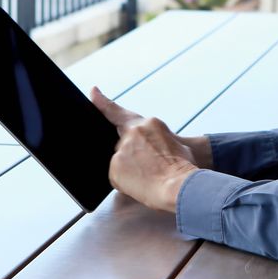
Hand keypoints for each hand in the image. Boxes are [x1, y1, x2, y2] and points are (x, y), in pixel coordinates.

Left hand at [90, 87, 198, 211]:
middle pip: (124, 143)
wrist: (180, 186)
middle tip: (149, 168)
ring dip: (132, 169)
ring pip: (122, 160)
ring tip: (151, 178)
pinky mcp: (115, 167)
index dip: (102, 102)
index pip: (119, 111)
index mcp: (149, 124)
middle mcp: (133, 133)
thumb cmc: (183, 168)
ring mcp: (122, 149)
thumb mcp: (177, 145)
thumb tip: (155, 151)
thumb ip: (159, 141)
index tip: (93, 92)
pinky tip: (141, 184)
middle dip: (133, 155)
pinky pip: (118, 175)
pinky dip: (127, 181)